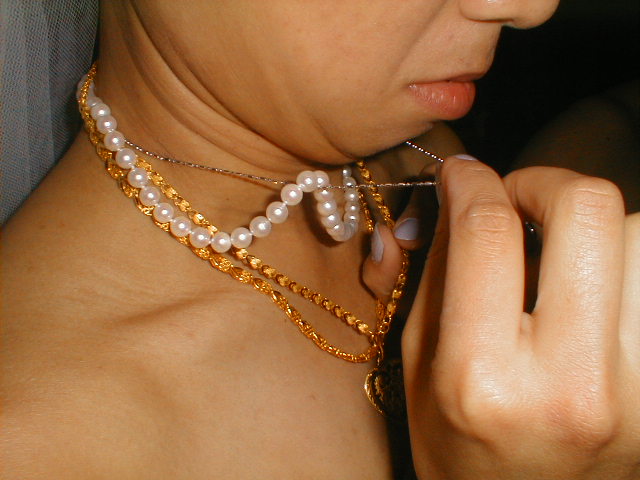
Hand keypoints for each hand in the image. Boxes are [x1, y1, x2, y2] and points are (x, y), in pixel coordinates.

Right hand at [366, 156, 639, 478]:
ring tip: (557, 256)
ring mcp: (638, 390)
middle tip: (516, 198)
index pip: (488, 234)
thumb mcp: (418, 363)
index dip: (473, 181)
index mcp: (482, 378)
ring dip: (594, 228)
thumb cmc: (458, 448)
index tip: (463, 174)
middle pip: (591, 209)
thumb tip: (460, 196)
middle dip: (544, 181)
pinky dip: (620, 268)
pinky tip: (588, 293)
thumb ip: (438, 272)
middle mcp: (572, 383)